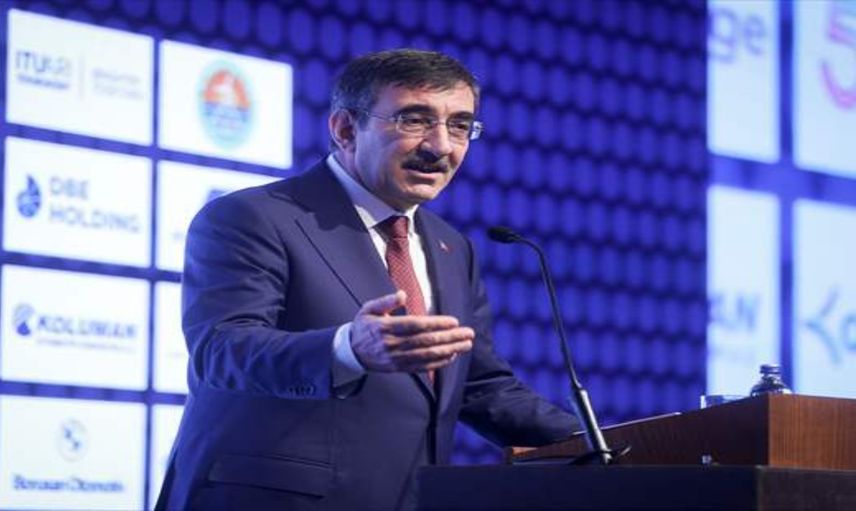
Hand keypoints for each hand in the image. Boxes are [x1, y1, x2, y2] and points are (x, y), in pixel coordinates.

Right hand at [350, 290, 473, 372]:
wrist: (350, 352)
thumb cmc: (363, 327)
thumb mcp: (369, 309)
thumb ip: (386, 301)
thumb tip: (402, 294)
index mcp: (385, 327)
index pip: (415, 325)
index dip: (436, 324)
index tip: (454, 321)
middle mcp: (392, 345)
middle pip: (425, 341)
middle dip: (449, 337)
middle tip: (468, 333)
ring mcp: (396, 359)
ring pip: (427, 355)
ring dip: (449, 350)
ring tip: (466, 345)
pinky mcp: (399, 369)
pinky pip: (422, 367)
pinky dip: (438, 363)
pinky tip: (452, 356)